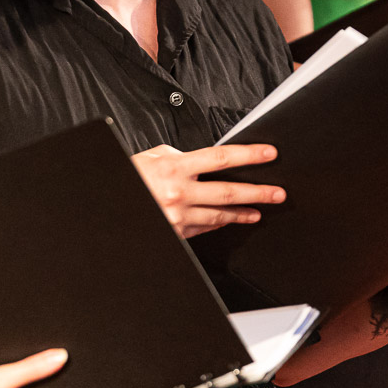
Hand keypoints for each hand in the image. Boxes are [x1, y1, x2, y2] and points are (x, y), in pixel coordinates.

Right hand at [130, 143, 284, 237]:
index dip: (248, 155)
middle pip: (228, 192)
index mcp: (175, 168)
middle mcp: (179, 193)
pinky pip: (203, 228)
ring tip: (258, 211)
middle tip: (277, 193)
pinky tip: (230, 221)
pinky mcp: (175, 233)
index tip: (268, 154)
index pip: (220, 159)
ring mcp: (178, 217)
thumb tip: (202, 161)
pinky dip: (218, 224)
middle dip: (257, 192)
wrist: (109, 202)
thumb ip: (180, 158)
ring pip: (219, 215)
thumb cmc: (130, 177)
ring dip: (243, 214)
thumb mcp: (152, 157)